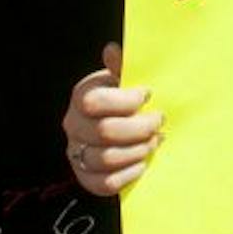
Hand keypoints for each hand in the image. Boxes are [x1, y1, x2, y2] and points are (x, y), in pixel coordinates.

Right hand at [62, 42, 162, 194]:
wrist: (118, 126)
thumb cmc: (125, 98)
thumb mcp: (124, 79)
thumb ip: (121, 67)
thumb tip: (112, 50)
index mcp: (82, 96)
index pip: (95, 102)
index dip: (126, 100)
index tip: (149, 94)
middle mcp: (73, 125)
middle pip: (104, 132)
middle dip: (140, 127)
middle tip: (159, 121)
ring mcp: (77, 153)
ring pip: (107, 159)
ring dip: (138, 150)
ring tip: (154, 141)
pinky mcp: (86, 177)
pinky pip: (106, 183)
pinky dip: (129, 173)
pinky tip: (142, 162)